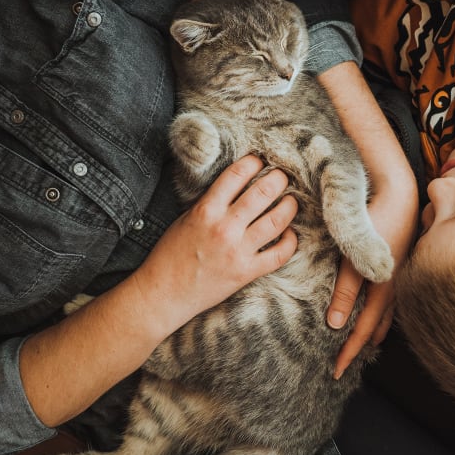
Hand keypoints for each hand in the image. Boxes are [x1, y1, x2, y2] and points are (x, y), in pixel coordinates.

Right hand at [134, 155, 297, 332]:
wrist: (163, 294)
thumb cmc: (171, 254)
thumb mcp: (186, 218)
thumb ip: (212, 202)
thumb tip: (238, 184)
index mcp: (206, 209)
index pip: (237, 174)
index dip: (253, 162)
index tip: (261, 160)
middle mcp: (225, 227)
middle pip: (263, 192)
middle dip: (278, 179)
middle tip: (283, 176)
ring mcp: (238, 250)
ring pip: (277, 220)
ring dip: (289, 206)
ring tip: (291, 201)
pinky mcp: (247, 272)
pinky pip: (279, 254)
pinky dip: (290, 241)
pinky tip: (289, 233)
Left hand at [328, 193, 407, 379]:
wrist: (400, 193)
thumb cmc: (376, 222)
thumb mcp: (355, 257)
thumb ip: (346, 290)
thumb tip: (335, 324)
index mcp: (383, 290)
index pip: (362, 331)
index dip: (348, 352)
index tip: (335, 372)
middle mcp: (394, 287)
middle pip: (376, 325)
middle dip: (361, 344)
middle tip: (347, 360)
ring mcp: (398, 275)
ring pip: (385, 313)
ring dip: (372, 329)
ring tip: (363, 341)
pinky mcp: (397, 263)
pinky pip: (389, 297)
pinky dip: (379, 311)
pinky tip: (376, 306)